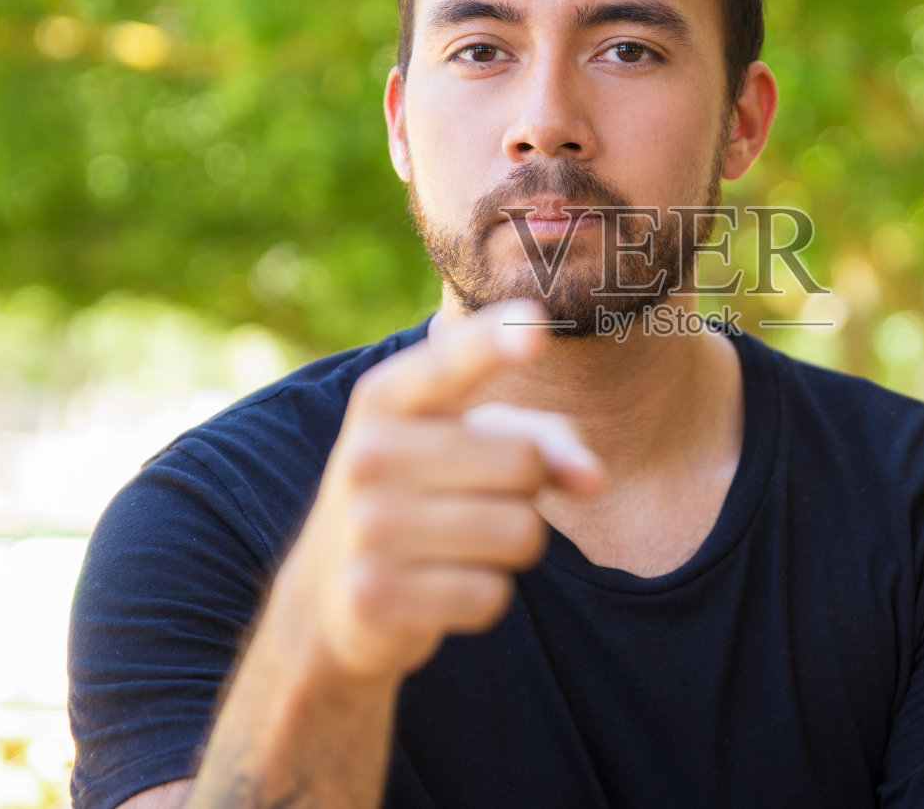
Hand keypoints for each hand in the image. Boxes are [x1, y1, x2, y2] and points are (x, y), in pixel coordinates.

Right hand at [270, 300, 602, 684]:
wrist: (330, 592)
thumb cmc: (424, 492)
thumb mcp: (470, 445)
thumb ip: (541, 440)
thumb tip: (593, 478)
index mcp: (387, 398)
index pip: (450, 362)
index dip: (494, 343)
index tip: (535, 327)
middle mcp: (368, 453)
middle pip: (524, 463)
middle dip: (526, 489)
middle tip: (478, 499)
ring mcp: (365, 525)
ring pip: (518, 533)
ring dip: (512, 546)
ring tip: (462, 545)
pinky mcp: (373, 596)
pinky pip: (490, 595)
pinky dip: (485, 597)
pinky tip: (441, 588)